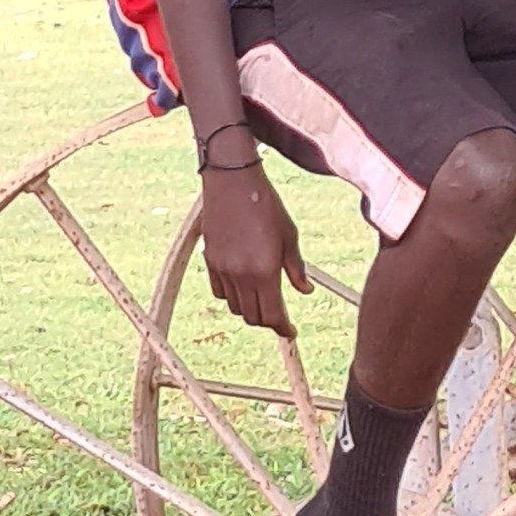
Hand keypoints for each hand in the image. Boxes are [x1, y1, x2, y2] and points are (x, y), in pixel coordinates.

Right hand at [201, 161, 310, 335]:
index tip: (291, 331)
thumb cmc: (267, 205)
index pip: (272, 315)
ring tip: (263, 298)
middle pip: (253, 316)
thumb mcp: (289, 236)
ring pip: (235, 307)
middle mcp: (241, 276)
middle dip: (268, 320)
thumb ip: (296, 268)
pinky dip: (232, 297)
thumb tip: (305, 291)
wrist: (232, 183)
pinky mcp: (210, 261)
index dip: (282, 328)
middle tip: (280, 315)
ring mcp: (222, 270)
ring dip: (250, 309)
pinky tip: (243, 286)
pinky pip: (220, 292)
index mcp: (264, 271)